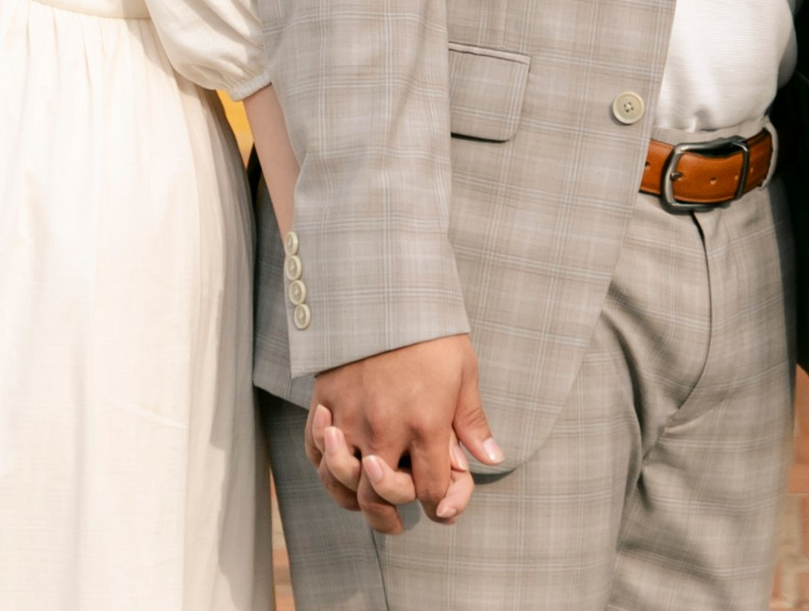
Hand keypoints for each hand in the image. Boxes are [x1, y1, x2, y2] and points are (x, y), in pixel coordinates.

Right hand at [309, 338, 500, 532]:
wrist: (384, 286)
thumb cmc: (430, 329)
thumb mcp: (463, 371)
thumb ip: (472, 422)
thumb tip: (492, 459)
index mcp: (425, 425)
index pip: (431, 492)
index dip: (440, 507)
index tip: (441, 506)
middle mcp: (385, 429)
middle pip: (380, 498)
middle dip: (390, 517)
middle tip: (396, 521)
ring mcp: (351, 418)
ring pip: (342, 483)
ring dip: (355, 500)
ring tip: (366, 502)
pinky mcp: (326, 401)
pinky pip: (316, 452)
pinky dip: (326, 467)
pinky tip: (340, 466)